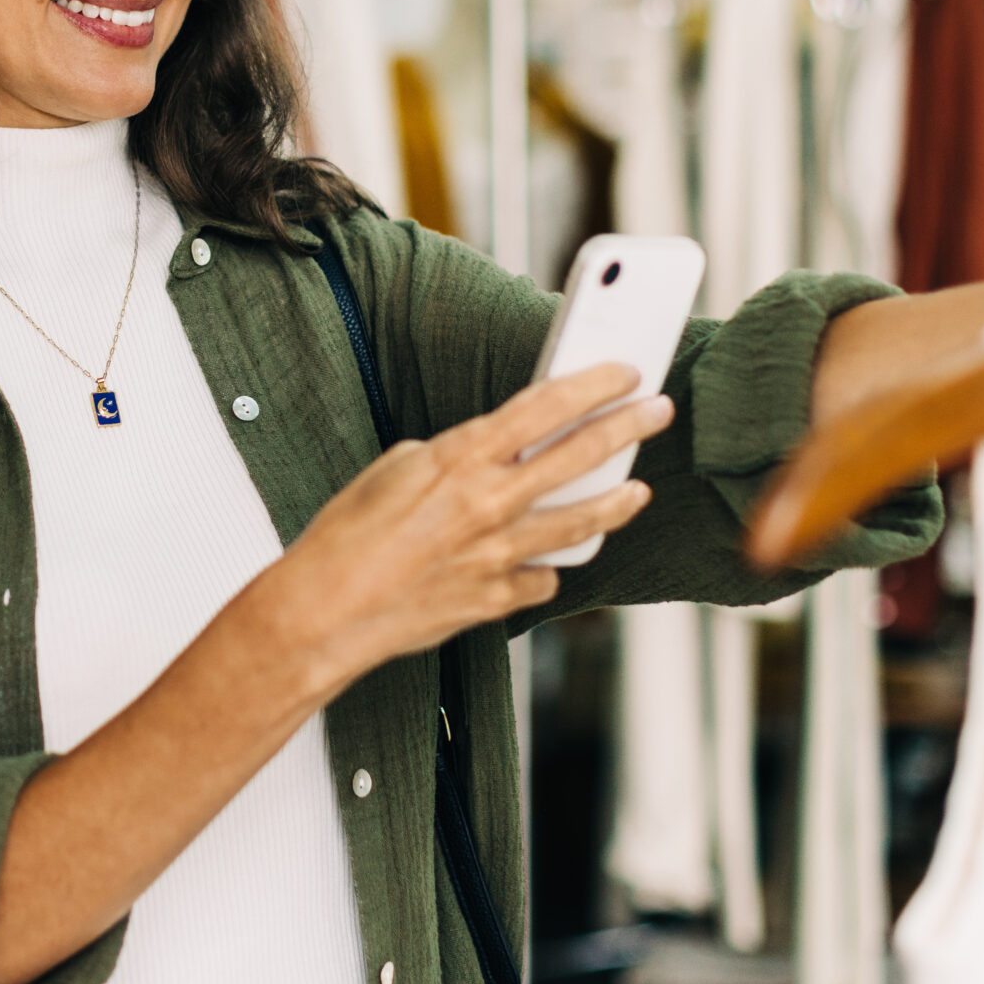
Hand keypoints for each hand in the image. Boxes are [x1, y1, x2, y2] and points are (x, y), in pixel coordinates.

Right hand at [269, 363, 674, 688]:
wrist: (326, 610)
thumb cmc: (345, 538)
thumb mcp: (392, 469)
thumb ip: (448, 458)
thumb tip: (478, 459)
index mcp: (461, 457)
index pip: (545, 406)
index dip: (593, 384)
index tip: (623, 374)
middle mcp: (490, 502)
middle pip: (581, 455)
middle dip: (628, 427)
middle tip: (656, 413)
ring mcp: (500, 553)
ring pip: (582, 522)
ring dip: (617, 503)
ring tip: (637, 491)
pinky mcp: (497, 598)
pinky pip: (541, 579)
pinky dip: (546, 569)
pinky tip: (550, 562)